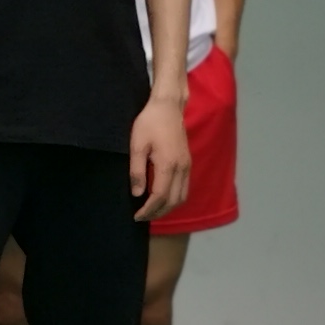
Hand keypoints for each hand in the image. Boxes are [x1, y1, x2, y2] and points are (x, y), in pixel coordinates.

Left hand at [129, 90, 191, 222]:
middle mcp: (182, 168)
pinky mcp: (188, 162)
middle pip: (174, 201)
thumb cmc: (149, 123)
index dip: (148, 209)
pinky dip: (174, 198)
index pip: (160, 196)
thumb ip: (137, 171)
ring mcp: (187, 165)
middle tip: (142, 217)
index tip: (136, 216)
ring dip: (168, 207)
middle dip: (158, 212)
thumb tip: (137, 194)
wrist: (168, 107)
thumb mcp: (137, 145)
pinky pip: (184, 187)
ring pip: (182, 196)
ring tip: (151, 211)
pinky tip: (162, 198)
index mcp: (168, 165)